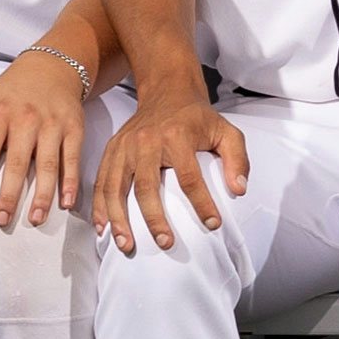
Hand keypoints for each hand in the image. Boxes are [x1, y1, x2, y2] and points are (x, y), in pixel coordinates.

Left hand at [0, 54, 92, 229]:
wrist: (49, 68)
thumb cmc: (6, 94)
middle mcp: (25, 120)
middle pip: (16, 164)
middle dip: (9, 195)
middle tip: (1, 219)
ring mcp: (52, 124)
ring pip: (46, 165)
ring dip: (42, 195)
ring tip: (35, 219)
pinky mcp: (74, 128)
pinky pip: (72, 158)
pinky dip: (71, 182)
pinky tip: (67, 202)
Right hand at [99, 94, 250, 254]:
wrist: (168, 92)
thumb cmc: (198, 118)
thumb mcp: (226, 131)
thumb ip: (237, 159)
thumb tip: (238, 190)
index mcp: (177, 136)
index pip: (190, 177)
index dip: (202, 203)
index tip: (212, 225)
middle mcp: (146, 141)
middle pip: (147, 186)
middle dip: (154, 219)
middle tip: (166, 243)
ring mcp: (125, 146)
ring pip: (117, 187)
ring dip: (120, 219)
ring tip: (127, 245)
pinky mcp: (112, 150)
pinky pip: (101, 181)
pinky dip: (99, 206)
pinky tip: (103, 228)